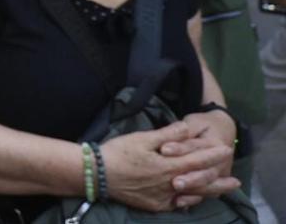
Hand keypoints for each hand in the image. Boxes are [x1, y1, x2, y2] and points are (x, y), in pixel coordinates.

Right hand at [103, 123, 237, 211]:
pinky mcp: (154, 206)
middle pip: (201, 183)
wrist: (97, 173)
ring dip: (208, 193)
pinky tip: (193, 200)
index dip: (214, 155)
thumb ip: (168, 135)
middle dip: (220, 182)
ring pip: (192, 196)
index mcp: (168, 166)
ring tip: (221, 192)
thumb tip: (188, 128)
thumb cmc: (118, 152)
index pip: (198, 160)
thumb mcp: (142, 138)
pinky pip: (177, 205)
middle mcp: (170, 185)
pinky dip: (189, 201)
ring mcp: (163, 198)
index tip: (227, 150)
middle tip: (237, 182)